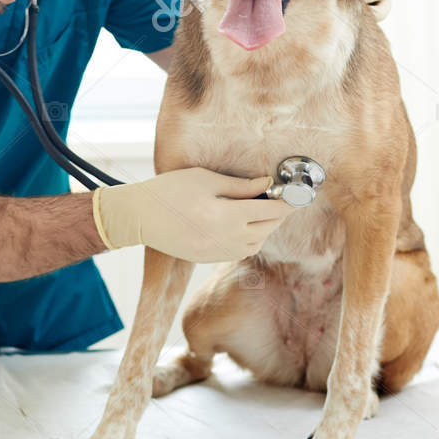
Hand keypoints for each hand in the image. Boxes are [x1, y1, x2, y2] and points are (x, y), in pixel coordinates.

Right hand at [91, 167, 295, 262]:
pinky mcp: (210, 258)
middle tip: (281, 198)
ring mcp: (219, 252)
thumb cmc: (170, 191)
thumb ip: (241, 185)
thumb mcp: (206, 180)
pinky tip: (245, 223)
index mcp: (228, 216)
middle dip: (279, 214)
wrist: (139, 217)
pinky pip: (242, 250)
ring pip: (257, 242)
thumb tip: (268, 184)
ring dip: (266, 227)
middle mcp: (227, 239)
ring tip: (264, 209)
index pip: (271, 211)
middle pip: (268, 228)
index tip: (299, 195)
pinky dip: (251, 237)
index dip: (288, 202)